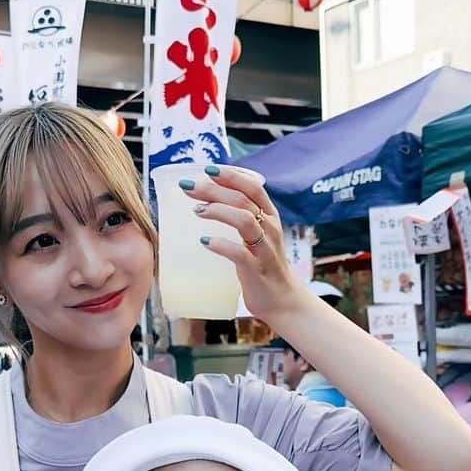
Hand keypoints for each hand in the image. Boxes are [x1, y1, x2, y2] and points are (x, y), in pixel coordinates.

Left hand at [181, 165, 307, 325]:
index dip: (231, 175)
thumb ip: (240, 219)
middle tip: (189, 186)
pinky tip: (205, 242)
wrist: (282, 301)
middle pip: (243, 199)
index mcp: (269, 217)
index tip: (208, 169)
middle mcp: (269, 229)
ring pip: (244, 220)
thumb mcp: (257, 237)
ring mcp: (264, 249)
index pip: (252, 187)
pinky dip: (221, 245)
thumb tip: (207, 203)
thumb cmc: (263, 267)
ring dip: (218, 211)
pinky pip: (239, 253)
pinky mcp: (256, 270)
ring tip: (196, 211)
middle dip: (214, 189)